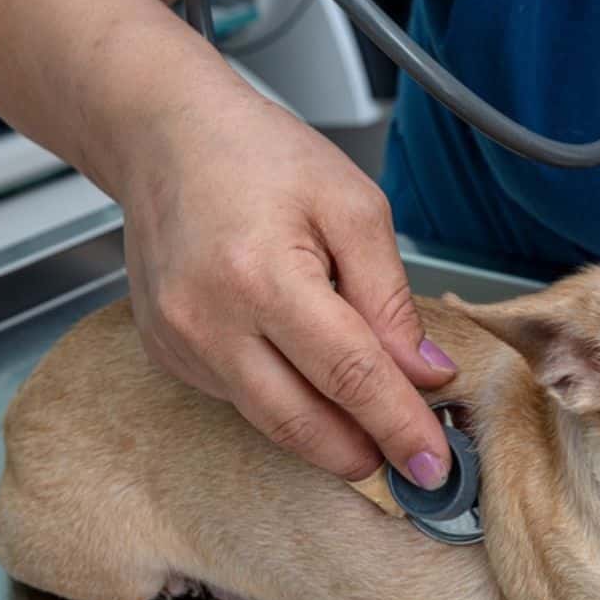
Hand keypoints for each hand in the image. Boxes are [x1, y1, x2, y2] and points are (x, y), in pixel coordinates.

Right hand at [121, 91, 456, 486]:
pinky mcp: (168, 354)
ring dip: (328, 433)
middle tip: (410, 461)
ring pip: (270, 420)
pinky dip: (286, 399)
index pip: (349, 375)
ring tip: (372, 419)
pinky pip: (240, 400)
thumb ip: (391, 299)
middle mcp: (209, 320)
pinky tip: (308, 371)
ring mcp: (180, 343)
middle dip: (363, 452)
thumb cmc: (258, 156)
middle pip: (302, 422)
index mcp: (263, 275)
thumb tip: (425, 373)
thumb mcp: (353, 207)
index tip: (434, 463)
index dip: (398, 426)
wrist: (165, 136)